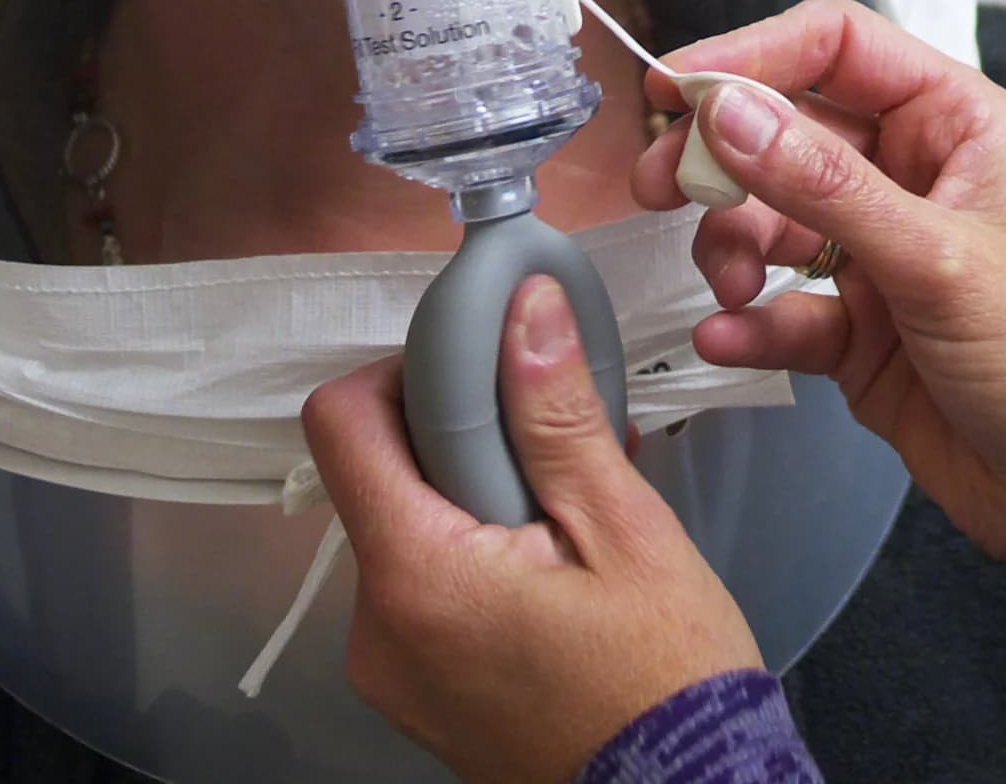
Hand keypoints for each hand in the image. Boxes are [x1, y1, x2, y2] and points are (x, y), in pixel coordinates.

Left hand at [301, 276, 762, 783]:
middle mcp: (373, 627)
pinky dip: (476, 560)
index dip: (401, 370)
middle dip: (462, 439)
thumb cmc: (664, 676)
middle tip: (560, 445)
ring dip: (477, 500)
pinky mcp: (416, 697)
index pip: (341, 424)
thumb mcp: (622, 529)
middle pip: (379, 479)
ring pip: (407, 533)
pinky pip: (423, 594)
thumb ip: (556, 415)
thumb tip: (523, 308)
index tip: (481, 369)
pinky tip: (558, 569)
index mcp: (414, 575)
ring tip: (576, 516)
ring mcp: (389, 671)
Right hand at [635, 0, 1005, 685]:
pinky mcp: (854, 326)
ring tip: (731, 288)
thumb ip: (825, 185)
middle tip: (660, 188)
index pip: (837, 46)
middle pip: (785, 128)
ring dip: (732, 246)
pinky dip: (748, 320)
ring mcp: (879, 250)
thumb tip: (730, 110)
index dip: (751, 54)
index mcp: (957, 124)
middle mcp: (913, 174)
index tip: (674, 87)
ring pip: (768, 218)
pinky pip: (778, 304)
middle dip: (720, 157)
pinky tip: (731, 338)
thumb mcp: (938, 261)